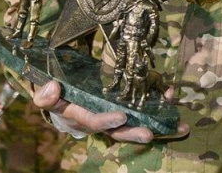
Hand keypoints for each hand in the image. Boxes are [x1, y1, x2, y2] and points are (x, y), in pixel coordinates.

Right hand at [32, 81, 188, 142]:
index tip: (121, 116)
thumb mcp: (46, 95)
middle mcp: (101, 121)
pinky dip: (157, 104)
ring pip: (135, 124)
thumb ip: (45, 95)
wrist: (64, 101)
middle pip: (119, 132)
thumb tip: (52, 86)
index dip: (107, 121)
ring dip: (156, 124)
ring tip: (176, 125)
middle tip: (151, 134)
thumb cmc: (56, 97)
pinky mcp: (123, 108)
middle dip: (135, 133)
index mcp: (81, 117)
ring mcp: (114, 116)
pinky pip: (142, 110)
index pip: (94, 122)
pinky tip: (170, 94)